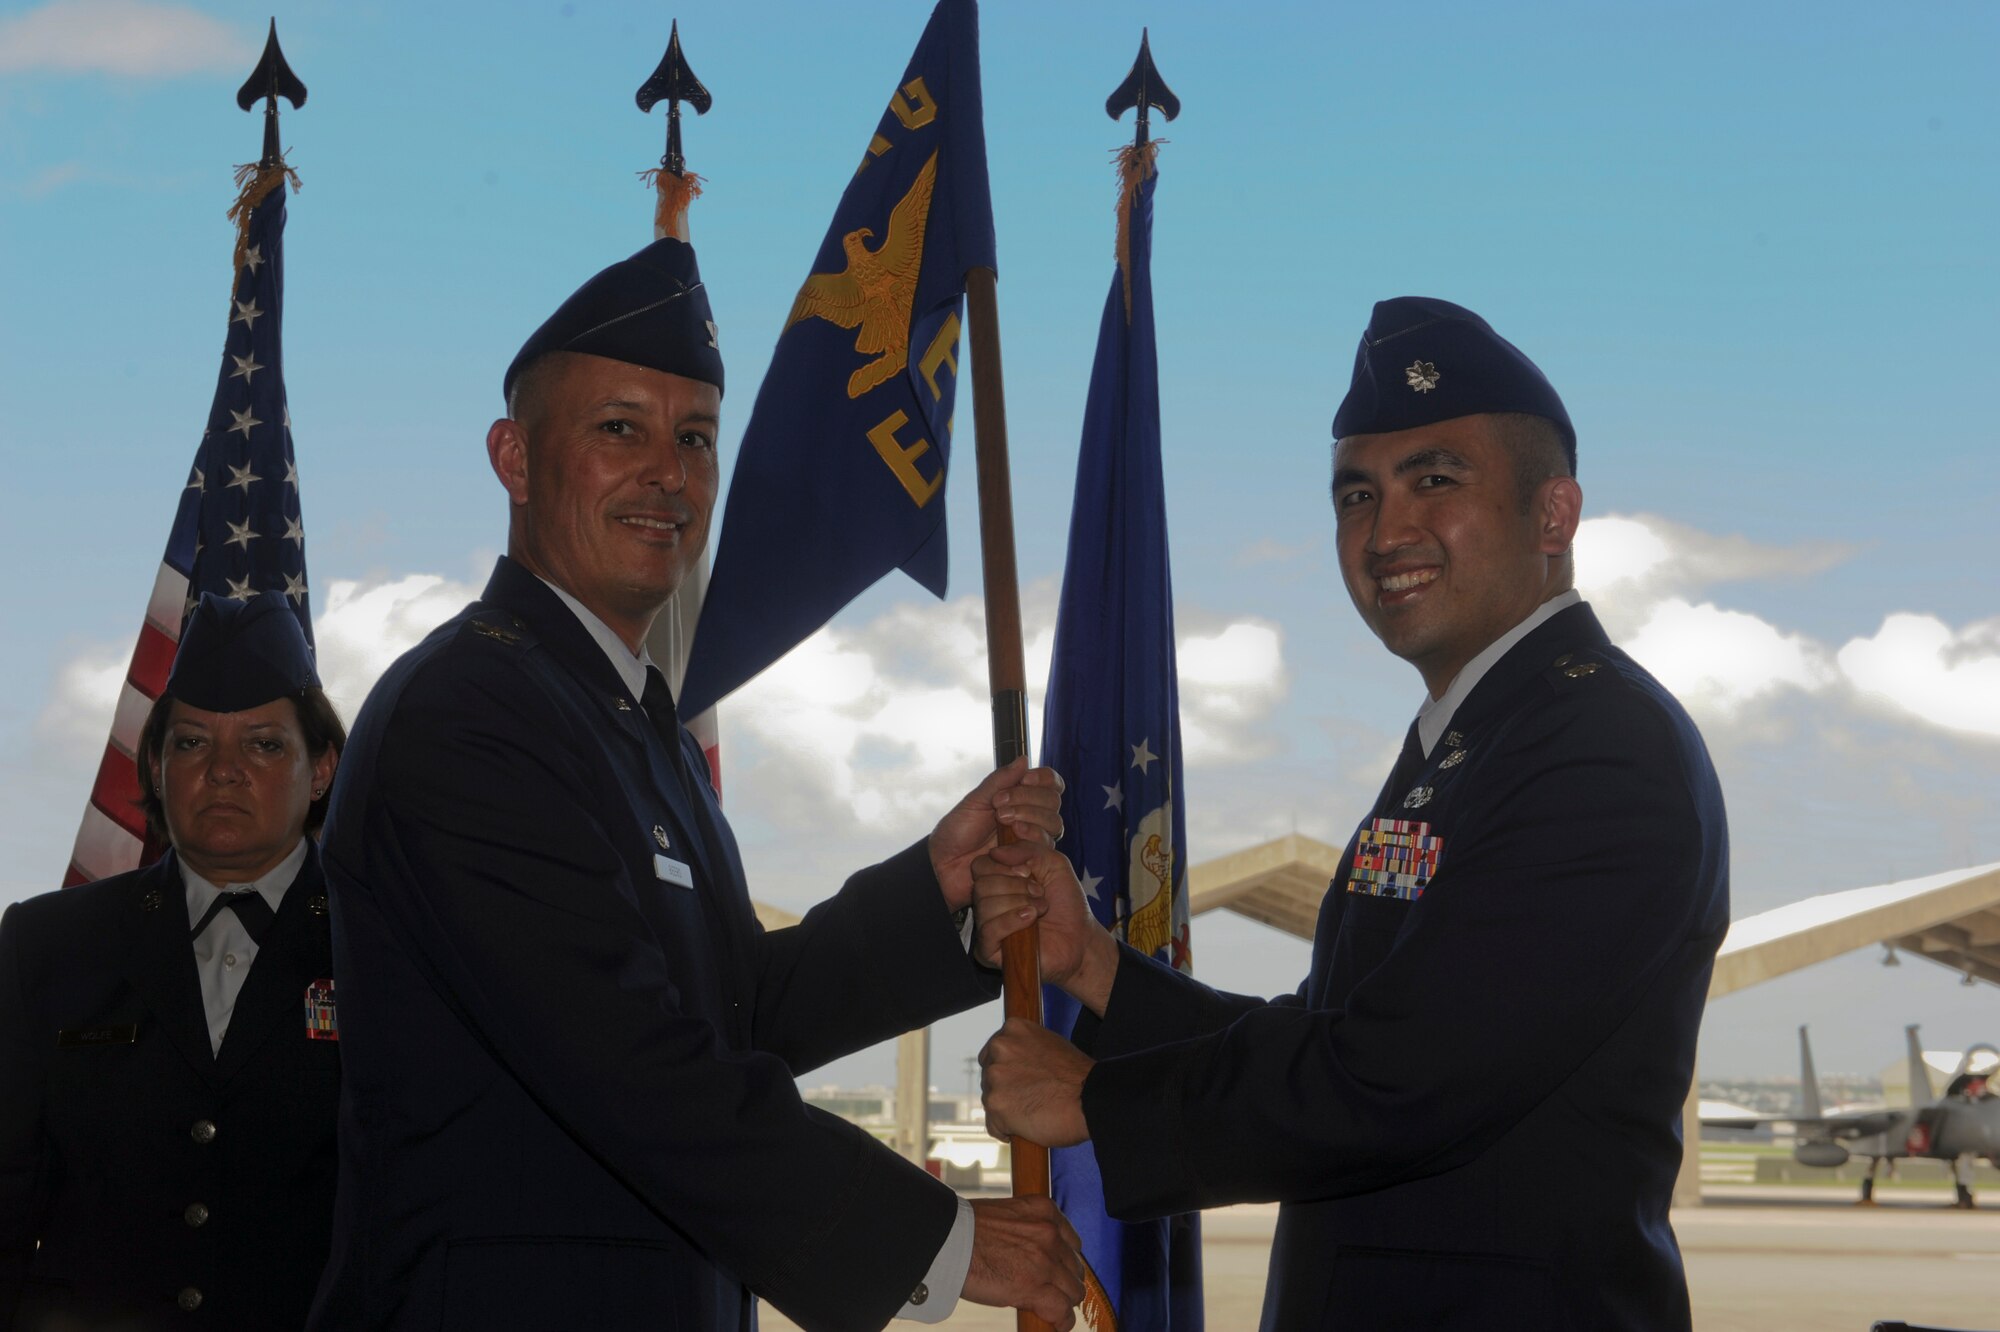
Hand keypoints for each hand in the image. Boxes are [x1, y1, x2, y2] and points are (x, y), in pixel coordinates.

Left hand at [929, 759, 1064, 909]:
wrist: (944, 865)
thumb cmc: (957, 832)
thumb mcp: (975, 801)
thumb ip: (1000, 781)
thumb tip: (1024, 759)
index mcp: (1021, 800)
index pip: (1050, 784)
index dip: (1044, 779)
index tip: (1025, 779)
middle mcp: (1032, 820)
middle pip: (1053, 802)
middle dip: (1028, 800)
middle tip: (999, 806)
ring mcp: (1033, 842)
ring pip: (1054, 825)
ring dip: (1030, 818)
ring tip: (1002, 822)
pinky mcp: (1031, 863)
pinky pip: (1045, 850)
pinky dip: (1028, 842)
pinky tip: (1007, 843)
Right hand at [960, 1195, 1084, 1328]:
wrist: (945, 1239)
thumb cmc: (964, 1229)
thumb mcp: (1006, 1216)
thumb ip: (1027, 1230)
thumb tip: (1033, 1256)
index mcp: (1043, 1210)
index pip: (1071, 1241)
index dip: (1064, 1260)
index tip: (1058, 1270)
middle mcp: (1049, 1233)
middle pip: (1074, 1267)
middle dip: (1064, 1281)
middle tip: (1051, 1291)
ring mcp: (1044, 1261)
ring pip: (1073, 1290)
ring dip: (1064, 1301)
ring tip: (1054, 1309)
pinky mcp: (1034, 1287)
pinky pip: (1061, 1310)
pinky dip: (1062, 1321)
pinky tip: (1058, 1325)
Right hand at [971, 842, 1118, 1014]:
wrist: (1080, 938)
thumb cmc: (1066, 902)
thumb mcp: (1054, 864)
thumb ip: (1029, 848)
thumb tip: (996, 851)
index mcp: (997, 880)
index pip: (980, 865)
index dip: (1004, 865)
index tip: (1028, 871)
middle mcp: (988, 902)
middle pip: (981, 884)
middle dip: (1016, 886)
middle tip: (1038, 892)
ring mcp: (987, 926)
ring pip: (985, 905)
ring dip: (1020, 903)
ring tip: (1040, 909)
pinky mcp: (989, 950)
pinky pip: (988, 929)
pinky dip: (1012, 920)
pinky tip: (1030, 920)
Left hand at [980, 1017, 1092, 1147]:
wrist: (1092, 1099)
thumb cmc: (1077, 1076)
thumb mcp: (1049, 1045)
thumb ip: (1025, 1050)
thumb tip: (1012, 1064)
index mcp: (1013, 1028)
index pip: (994, 1053)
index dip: (1007, 1071)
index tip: (1020, 1082)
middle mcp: (1000, 1047)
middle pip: (989, 1076)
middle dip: (1004, 1090)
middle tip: (1030, 1100)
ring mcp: (995, 1076)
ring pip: (991, 1101)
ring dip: (1006, 1112)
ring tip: (1034, 1114)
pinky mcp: (996, 1103)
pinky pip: (994, 1125)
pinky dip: (1007, 1131)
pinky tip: (1027, 1128)